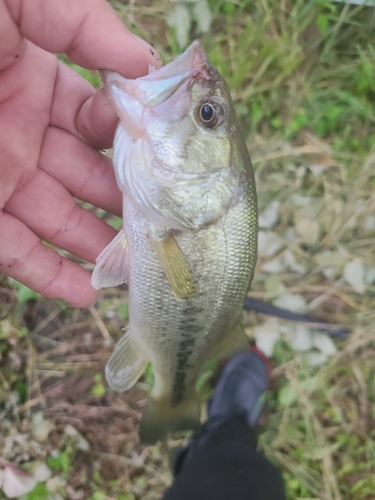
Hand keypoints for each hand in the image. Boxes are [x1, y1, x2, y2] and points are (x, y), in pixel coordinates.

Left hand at [0, 0, 160, 306]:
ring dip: (95, 246)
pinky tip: (85, 293)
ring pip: (56, 220)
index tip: (164, 160)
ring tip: (133, 268)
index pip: (96, 118)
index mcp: (32, 81)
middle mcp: (19, 134)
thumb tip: (145, 63)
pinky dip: (49, 275)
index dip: (130, 137)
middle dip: (124, 200)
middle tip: (164, 222)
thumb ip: (82, 23)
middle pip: (85, 176)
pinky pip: (14, 251)